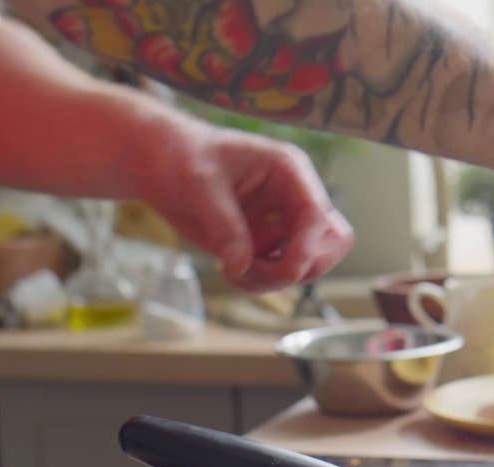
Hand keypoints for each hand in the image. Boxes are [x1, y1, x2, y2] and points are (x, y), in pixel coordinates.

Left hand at [141, 122, 353, 292]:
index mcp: (288, 171)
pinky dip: (257, 283)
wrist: (161, 166)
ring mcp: (281, 225)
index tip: (288, 270)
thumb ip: (224, 223)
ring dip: (274, 279)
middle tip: (265, 273)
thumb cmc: (184, 156)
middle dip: (305, 265)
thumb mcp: (200, 183)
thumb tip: (240, 264)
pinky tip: (228, 270)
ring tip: (233, 271)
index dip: (309, 246)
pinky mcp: (265, 245)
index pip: (317, 213)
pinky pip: (276, 276)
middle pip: (332, 243)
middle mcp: (293, 199)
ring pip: (306, 266)